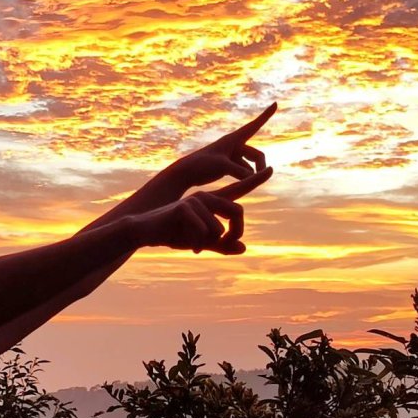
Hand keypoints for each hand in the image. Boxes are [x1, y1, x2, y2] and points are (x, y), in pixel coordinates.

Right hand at [131, 166, 272, 254]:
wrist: (146, 232)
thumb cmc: (173, 234)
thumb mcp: (201, 242)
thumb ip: (221, 245)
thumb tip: (244, 248)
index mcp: (211, 202)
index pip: (238, 189)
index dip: (255, 180)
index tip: (270, 169)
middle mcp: (205, 197)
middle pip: (238, 212)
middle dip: (235, 235)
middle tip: (225, 247)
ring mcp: (195, 200)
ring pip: (218, 229)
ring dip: (209, 243)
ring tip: (197, 247)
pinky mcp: (184, 208)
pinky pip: (203, 232)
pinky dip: (197, 244)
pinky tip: (190, 248)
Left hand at [167, 102, 276, 187]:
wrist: (185, 173)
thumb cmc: (201, 165)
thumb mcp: (223, 167)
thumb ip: (241, 172)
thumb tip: (255, 178)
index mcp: (233, 139)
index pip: (254, 125)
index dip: (266, 115)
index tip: (276, 103)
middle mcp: (234, 146)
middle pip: (257, 155)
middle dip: (260, 166)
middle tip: (261, 179)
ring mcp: (231, 156)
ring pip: (250, 166)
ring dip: (251, 175)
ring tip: (246, 184)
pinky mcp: (228, 166)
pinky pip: (243, 171)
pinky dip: (244, 178)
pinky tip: (241, 186)